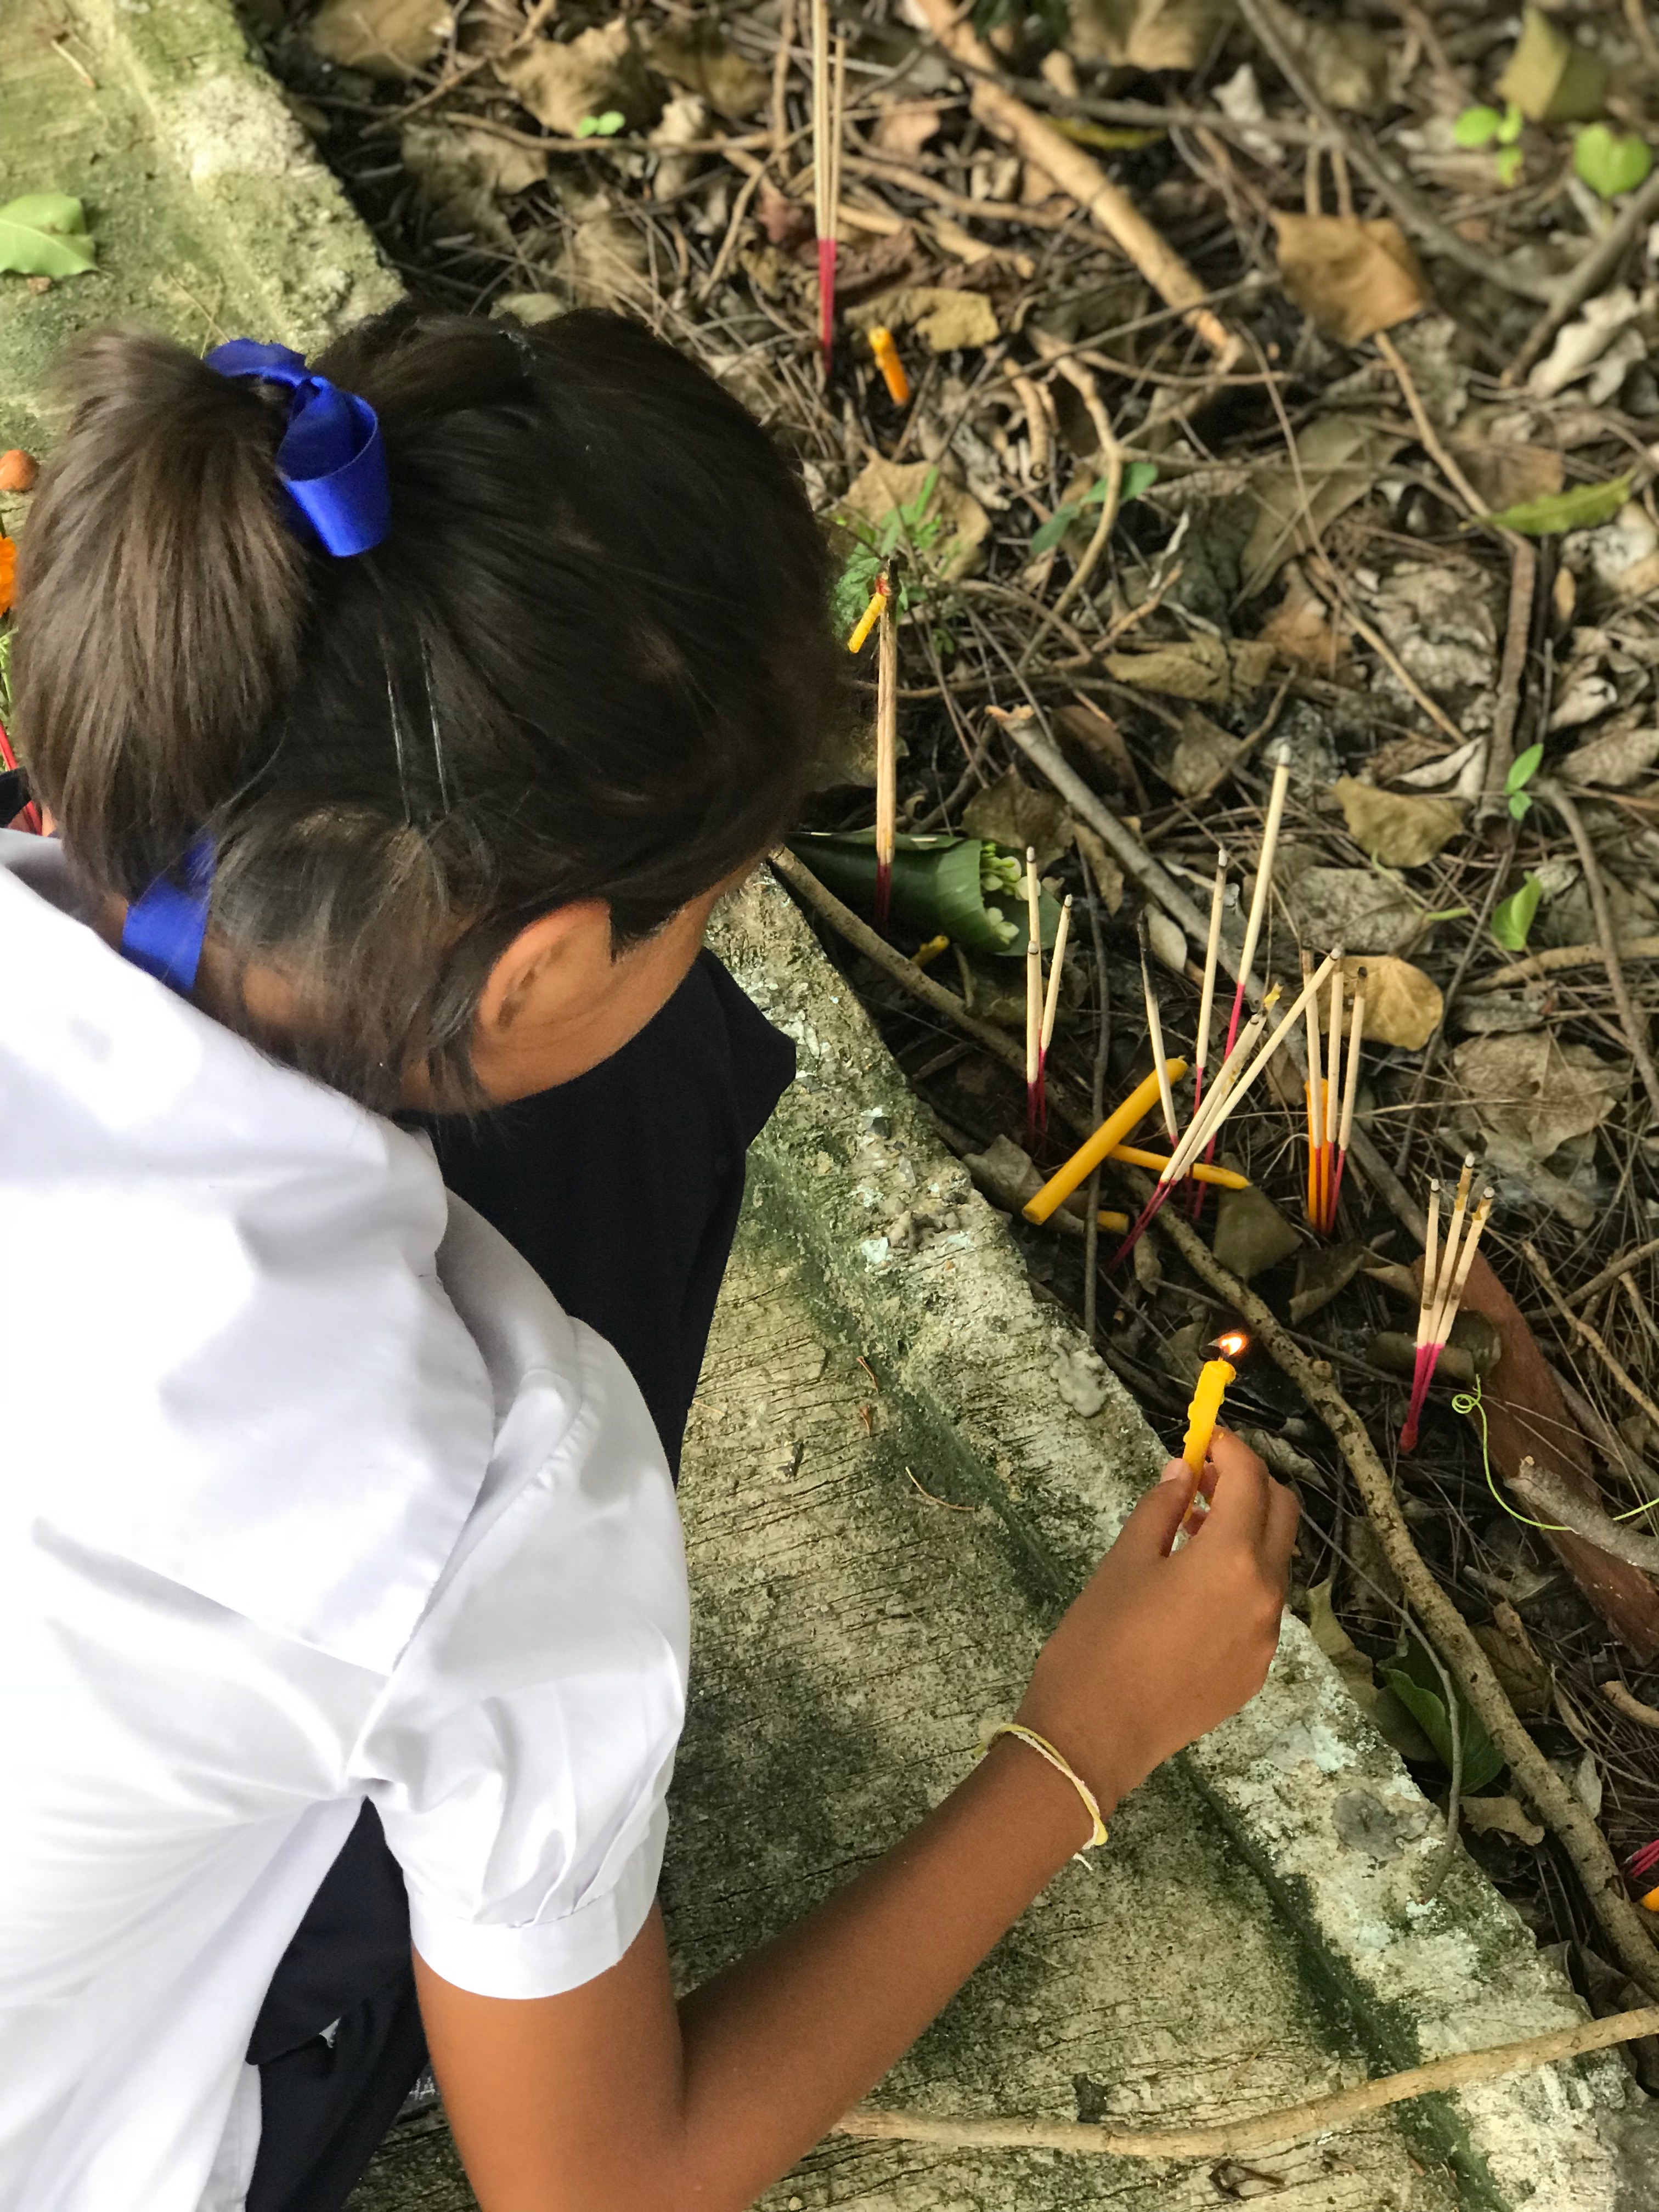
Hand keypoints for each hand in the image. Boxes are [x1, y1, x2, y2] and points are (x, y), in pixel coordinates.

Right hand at [1016, 1428, 1295, 1812]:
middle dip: (1250, 1485)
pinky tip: (1190, 1592)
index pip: (1250, 1479)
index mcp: (1231, 1559)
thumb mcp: (1123, 1561)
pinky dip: (1239, 1581)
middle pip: (1282, 1515)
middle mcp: (1265, 1596)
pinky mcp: (1254, 1671)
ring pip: (1274, 1563)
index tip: (1203, 1438)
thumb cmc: (1098, 1640)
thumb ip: (1162, 1508)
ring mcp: (1266, 1639)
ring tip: (1188, 1534)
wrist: (1095, 1736)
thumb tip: (1184, 1469)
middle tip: (1202, 1480)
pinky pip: (1260, 1608)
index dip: (1229, 1448)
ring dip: (1244, 1533)